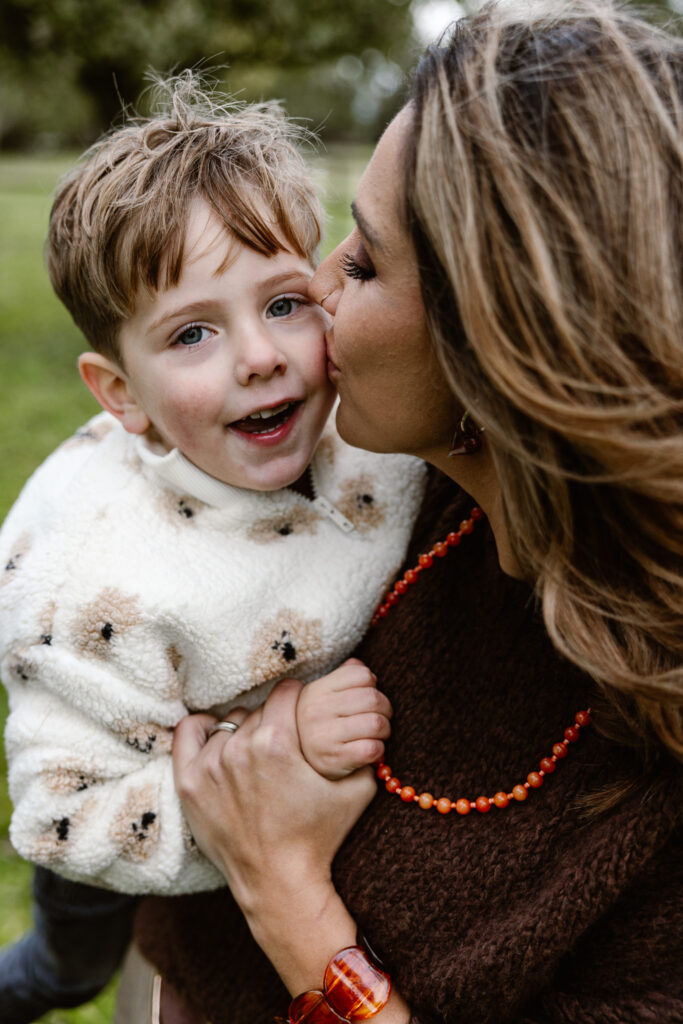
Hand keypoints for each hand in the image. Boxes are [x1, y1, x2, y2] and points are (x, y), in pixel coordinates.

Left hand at [172, 678, 376, 916]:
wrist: (279, 883)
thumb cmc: (319, 837)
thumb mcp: (357, 791)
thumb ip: (365, 751)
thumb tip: (370, 725)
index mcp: (277, 743)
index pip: (286, 692)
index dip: (298, 697)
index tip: (301, 708)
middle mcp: (240, 749)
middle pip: (259, 709)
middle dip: (275, 719)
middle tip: (285, 740)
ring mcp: (210, 766)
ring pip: (230, 723)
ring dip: (245, 730)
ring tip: (257, 752)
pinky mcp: (189, 782)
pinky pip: (190, 733)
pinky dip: (204, 730)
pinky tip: (218, 739)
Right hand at [296, 659, 391, 778]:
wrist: (302, 767)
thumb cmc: (321, 727)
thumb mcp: (322, 698)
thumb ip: (343, 678)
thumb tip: (362, 668)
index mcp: (316, 690)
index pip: (361, 674)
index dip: (372, 686)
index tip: (368, 700)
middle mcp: (316, 711)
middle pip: (373, 698)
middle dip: (385, 710)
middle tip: (380, 719)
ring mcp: (323, 736)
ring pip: (376, 723)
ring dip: (384, 731)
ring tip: (376, 735)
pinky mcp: (334, 759)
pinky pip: (372, 748)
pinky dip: (379, 750)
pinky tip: (370, 751)